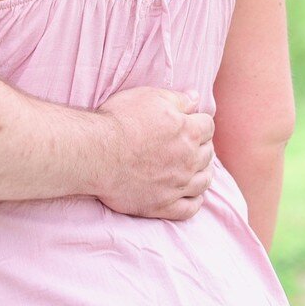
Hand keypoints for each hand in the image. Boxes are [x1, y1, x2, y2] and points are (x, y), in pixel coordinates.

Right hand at [92, 87, 214, 220]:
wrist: (96, 153)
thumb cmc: (120, 121)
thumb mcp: (149, 97)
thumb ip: (177, 99)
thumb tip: (195, 98)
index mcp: (189, 132)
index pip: (208, 126)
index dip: (200, 121)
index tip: (191, 121)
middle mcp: (188, 160)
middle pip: (208, 153)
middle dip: (202, 146)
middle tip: (190, 143)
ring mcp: (177, 185)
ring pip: (203, 181)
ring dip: (203, 173)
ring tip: (194, 168)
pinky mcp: (162, 205)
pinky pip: (189, 209)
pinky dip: (194, 202)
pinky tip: (191, 195)